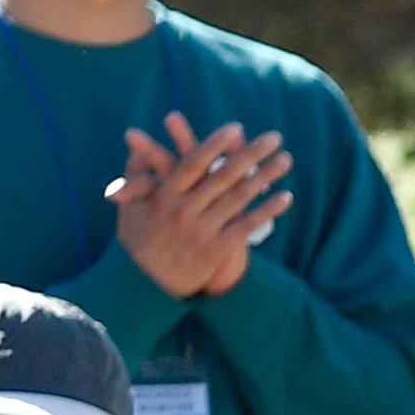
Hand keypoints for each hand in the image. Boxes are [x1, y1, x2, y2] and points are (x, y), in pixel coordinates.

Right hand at [106, 115, 290, 299]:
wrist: (145, 286)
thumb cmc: (139, 240)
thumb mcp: (128, 207)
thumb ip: (134, 174)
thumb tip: (134, 142)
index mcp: (162, 197)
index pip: (192, 165)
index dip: (214, 146)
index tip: (235, 128)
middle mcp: (183, 211)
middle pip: (223, 177)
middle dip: (250, 155)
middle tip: (274, 137)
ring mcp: (202, 231)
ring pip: (239, 198)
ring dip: (265, 177)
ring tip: (286, 159)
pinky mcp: (218, 249)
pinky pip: (247, 225)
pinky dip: (267, 210)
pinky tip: (286, 196)